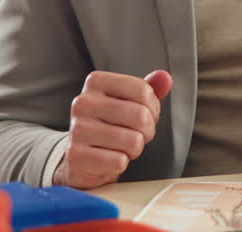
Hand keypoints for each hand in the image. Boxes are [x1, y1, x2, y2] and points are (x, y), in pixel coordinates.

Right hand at [52, 69, 172, 188]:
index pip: (143, 90)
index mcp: (96, 81)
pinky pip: (119, 161)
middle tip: (138, 134)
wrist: (80, 158)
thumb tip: (165, 78)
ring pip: (133, 141)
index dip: (153, 107)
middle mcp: (83, 102)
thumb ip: (148, 88)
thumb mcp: (127, 101)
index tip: (145, 114)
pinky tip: (108, 158)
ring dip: (135, 149)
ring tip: (122, 146)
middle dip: (147, 130)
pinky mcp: (76, 156)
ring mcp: (77, 129)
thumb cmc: (108, 125)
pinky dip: (120, 163)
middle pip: (140, 115)